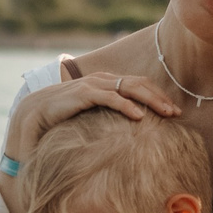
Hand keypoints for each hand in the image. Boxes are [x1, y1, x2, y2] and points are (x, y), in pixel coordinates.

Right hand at [5, 71, 181, 159]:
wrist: (35, 115)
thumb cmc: (64, 119)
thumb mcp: (93, 117)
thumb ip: (109, 118)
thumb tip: (131, 132)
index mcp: (106, 84)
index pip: (138, 84)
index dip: (157, 95)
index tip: (174, 111)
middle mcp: (102, 80)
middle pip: (139, 83)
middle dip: (160, 97)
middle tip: (177, 112)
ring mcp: (93, 85)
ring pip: (129, 87)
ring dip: (150, 100)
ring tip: (166, 113)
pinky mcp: (83, 93)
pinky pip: (110, 97)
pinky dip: (126, 105)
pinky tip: (138, 116)